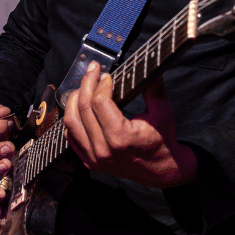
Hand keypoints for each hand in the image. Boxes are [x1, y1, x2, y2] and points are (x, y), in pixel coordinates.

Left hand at [64, 61, 196, 188]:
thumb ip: (153, 87)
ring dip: (75, 100)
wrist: (161, 171)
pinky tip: (81, 107)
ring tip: (84, 86)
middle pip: (83, 109)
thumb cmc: (163, 141)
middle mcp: (104, 150)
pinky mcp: (89, 162)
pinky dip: (73, 119)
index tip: (107, 75)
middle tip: (93, 71)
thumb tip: (147, 63)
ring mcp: (94, 158)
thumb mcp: (163, 112)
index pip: (99, 102)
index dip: (101, 83)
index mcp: (121, 138)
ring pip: (71, 122)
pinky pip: (71, 136)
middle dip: (86, 84)